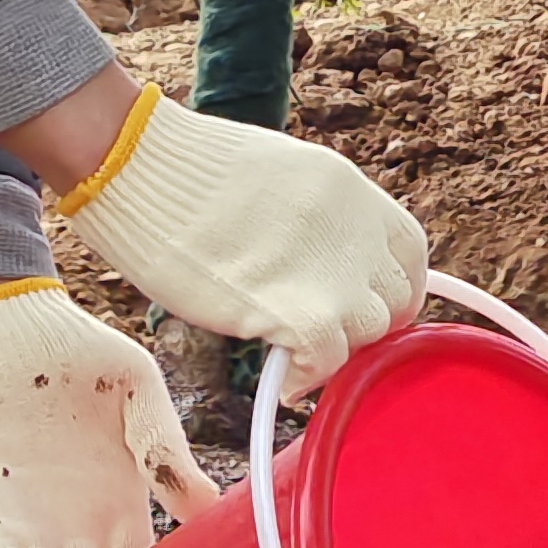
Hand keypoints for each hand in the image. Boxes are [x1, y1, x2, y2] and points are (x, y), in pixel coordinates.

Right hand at [50, 83, 425, 386]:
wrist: (139, 167)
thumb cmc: (185, 171)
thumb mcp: (278, 176)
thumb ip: (313, 219)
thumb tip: (318, 263)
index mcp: (349, 189)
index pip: (408, 252)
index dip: (393, 289)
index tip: (365, 308)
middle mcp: (354, 228)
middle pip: (393, 299)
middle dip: (363, 327)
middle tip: (322, 339)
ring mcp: (332, 270)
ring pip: (368, 334)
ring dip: (335, 351)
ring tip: (294, 354)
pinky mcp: (298, 311)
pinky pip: (328, 362)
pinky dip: (309, 379)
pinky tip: (285, 381)